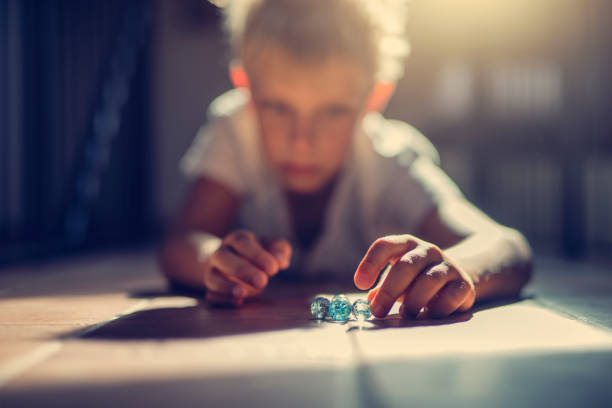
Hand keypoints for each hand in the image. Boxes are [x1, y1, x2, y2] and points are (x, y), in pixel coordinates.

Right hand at [204, 230, 290, 305]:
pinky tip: (238, 303)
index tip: (274, 269)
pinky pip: (211, 296)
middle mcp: (220, 254)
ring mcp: (212, 272)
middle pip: (223, 258)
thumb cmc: (258, 253)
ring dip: (226, 287)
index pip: (243, 243)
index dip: (257, 255)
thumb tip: (281, 260)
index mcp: (237, 239)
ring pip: (212, 278)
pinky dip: (222, 300)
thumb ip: (279, 249)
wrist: (232, 261)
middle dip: (242, 270)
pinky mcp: (210, 289)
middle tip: (262, 281)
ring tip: (243, 294)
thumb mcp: (272, 246)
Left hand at [354, 235, 474, 318]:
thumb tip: (370, 302)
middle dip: (389, 290)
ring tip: (406, 315)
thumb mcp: (397, 279)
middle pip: (406, 265)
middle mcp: (427, 251)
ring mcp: (448, 265)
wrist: (454, 278)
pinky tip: (428, 316)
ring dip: (413, 301)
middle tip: (378, 311)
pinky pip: (450, 297)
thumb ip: (381, 288)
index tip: (360, 284)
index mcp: (405, 245)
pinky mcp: (464, 283)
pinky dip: (436, 309)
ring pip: (429, 280)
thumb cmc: (416, 279)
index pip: (385, 245)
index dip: (371, 263)